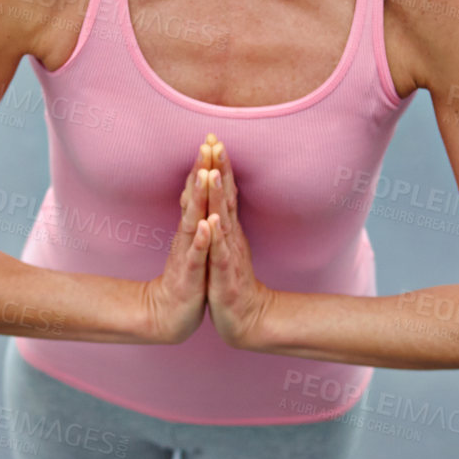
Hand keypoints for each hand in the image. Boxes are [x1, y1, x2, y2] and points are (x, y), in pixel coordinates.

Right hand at [140, 150, 211, 344]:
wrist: (170, 314)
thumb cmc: (188, 277)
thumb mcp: (193, 243)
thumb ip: (194, 216)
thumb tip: (196, 190)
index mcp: (192, 228)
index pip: (197, 191)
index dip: (204, 165)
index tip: (211, 138)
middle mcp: (188, 236)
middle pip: (194, 198)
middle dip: (200, 170)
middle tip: (206, 142)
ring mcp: (187, 254)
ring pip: (193, 221)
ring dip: (198, 198)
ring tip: (204, 174)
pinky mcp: (190, 275)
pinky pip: (196, 256)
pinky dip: (202, 240)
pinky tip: (207, 226)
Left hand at [203, 136, 273, 350]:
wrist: (246, 318)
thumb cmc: (232, 281)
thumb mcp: (227, 247)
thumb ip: (225, 222)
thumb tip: (222, 198)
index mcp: (229, 230)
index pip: (225, 193)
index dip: (220, 166)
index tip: (213, 139)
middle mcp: (232, 237)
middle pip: (226, 198)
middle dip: (220, 170)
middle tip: (216, 142)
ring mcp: (230, 255)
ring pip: (224, 221)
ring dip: (219, 197)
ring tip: (214, 173)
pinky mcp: (225, 276)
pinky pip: (220, 254)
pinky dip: (216, 238)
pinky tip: (212, 222)